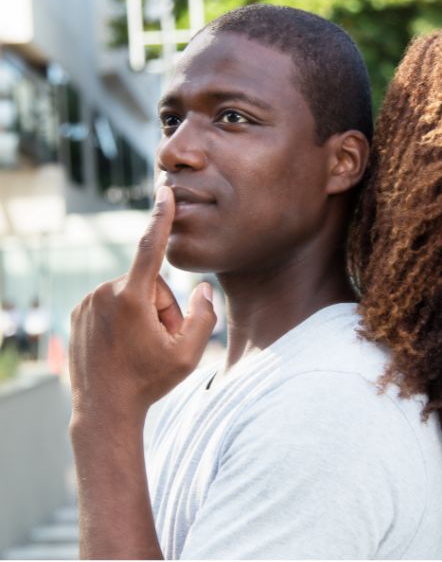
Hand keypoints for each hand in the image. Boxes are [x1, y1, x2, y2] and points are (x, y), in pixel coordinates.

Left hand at [69, 186, 216, 426]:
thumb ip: (203, 315)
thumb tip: (200, 288)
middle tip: (162, 340)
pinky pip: (111, 302)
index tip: (164, 191)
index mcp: (131, 299)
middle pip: (150, 283)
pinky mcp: (78, 313)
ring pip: (130, 293)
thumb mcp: (189, 353)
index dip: (161, 218)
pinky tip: (124, 345)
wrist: (103, 411)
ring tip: (141, 346)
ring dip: (143, 313)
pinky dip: (123, 317)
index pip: (150, 247)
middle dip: (162, 306)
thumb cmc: (149, 382)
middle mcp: (105, 294)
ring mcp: (87, 303)